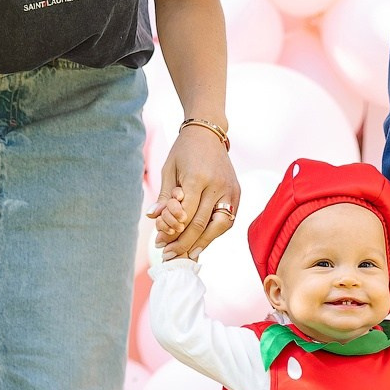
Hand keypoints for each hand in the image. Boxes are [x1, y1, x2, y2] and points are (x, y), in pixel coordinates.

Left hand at [149, 125, 239, 259]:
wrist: (209, 134)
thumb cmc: (184, 151)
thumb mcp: (169, 169)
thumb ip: (164, 195)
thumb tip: (152, 217)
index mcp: (198, 178)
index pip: (185, 214)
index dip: (172, 232)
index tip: (160, 244)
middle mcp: (218, 186)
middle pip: (201, 224)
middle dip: (183, 243)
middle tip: (169, 256)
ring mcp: (231, 190)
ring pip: (218, 227)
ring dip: (201, 244)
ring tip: (187, 256)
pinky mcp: (237, 194)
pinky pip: (227, 220)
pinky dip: (214, 234)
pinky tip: (201, 243)